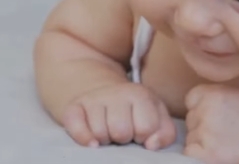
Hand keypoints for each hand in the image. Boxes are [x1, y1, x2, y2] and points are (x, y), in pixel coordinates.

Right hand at [62, 83, 176, 149]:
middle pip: (121, 131)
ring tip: (109, 132)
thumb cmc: (137, 112)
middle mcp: (116, 93)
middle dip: (123, 139)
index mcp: (141, 95)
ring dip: (105, 140)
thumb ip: (165, 133)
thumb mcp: (158, 118)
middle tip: (123, 133)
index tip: (140, 133)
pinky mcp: (73, 107)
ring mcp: (93, 99)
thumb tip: (151, 145)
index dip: (144, 137)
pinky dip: (83, 139)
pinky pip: (76, 129)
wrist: (107, 93)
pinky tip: (92, 141)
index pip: (146, 127)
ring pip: (99, 134)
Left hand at [184, 84, 238, 163]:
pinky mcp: (207, 151)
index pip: (191, 100)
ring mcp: (205, 131)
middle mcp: (206, 109)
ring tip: (226, 140)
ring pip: (191, 137)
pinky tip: (220, 150)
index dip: (202, 108)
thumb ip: (213, 98)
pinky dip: (201, 153)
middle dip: (203, 125)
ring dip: (202, 140)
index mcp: (213, 92)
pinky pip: (190, 152)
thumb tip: (193, 109)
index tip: (218, 114)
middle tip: (226, 130)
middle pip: (191, 119)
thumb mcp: (235, 94)